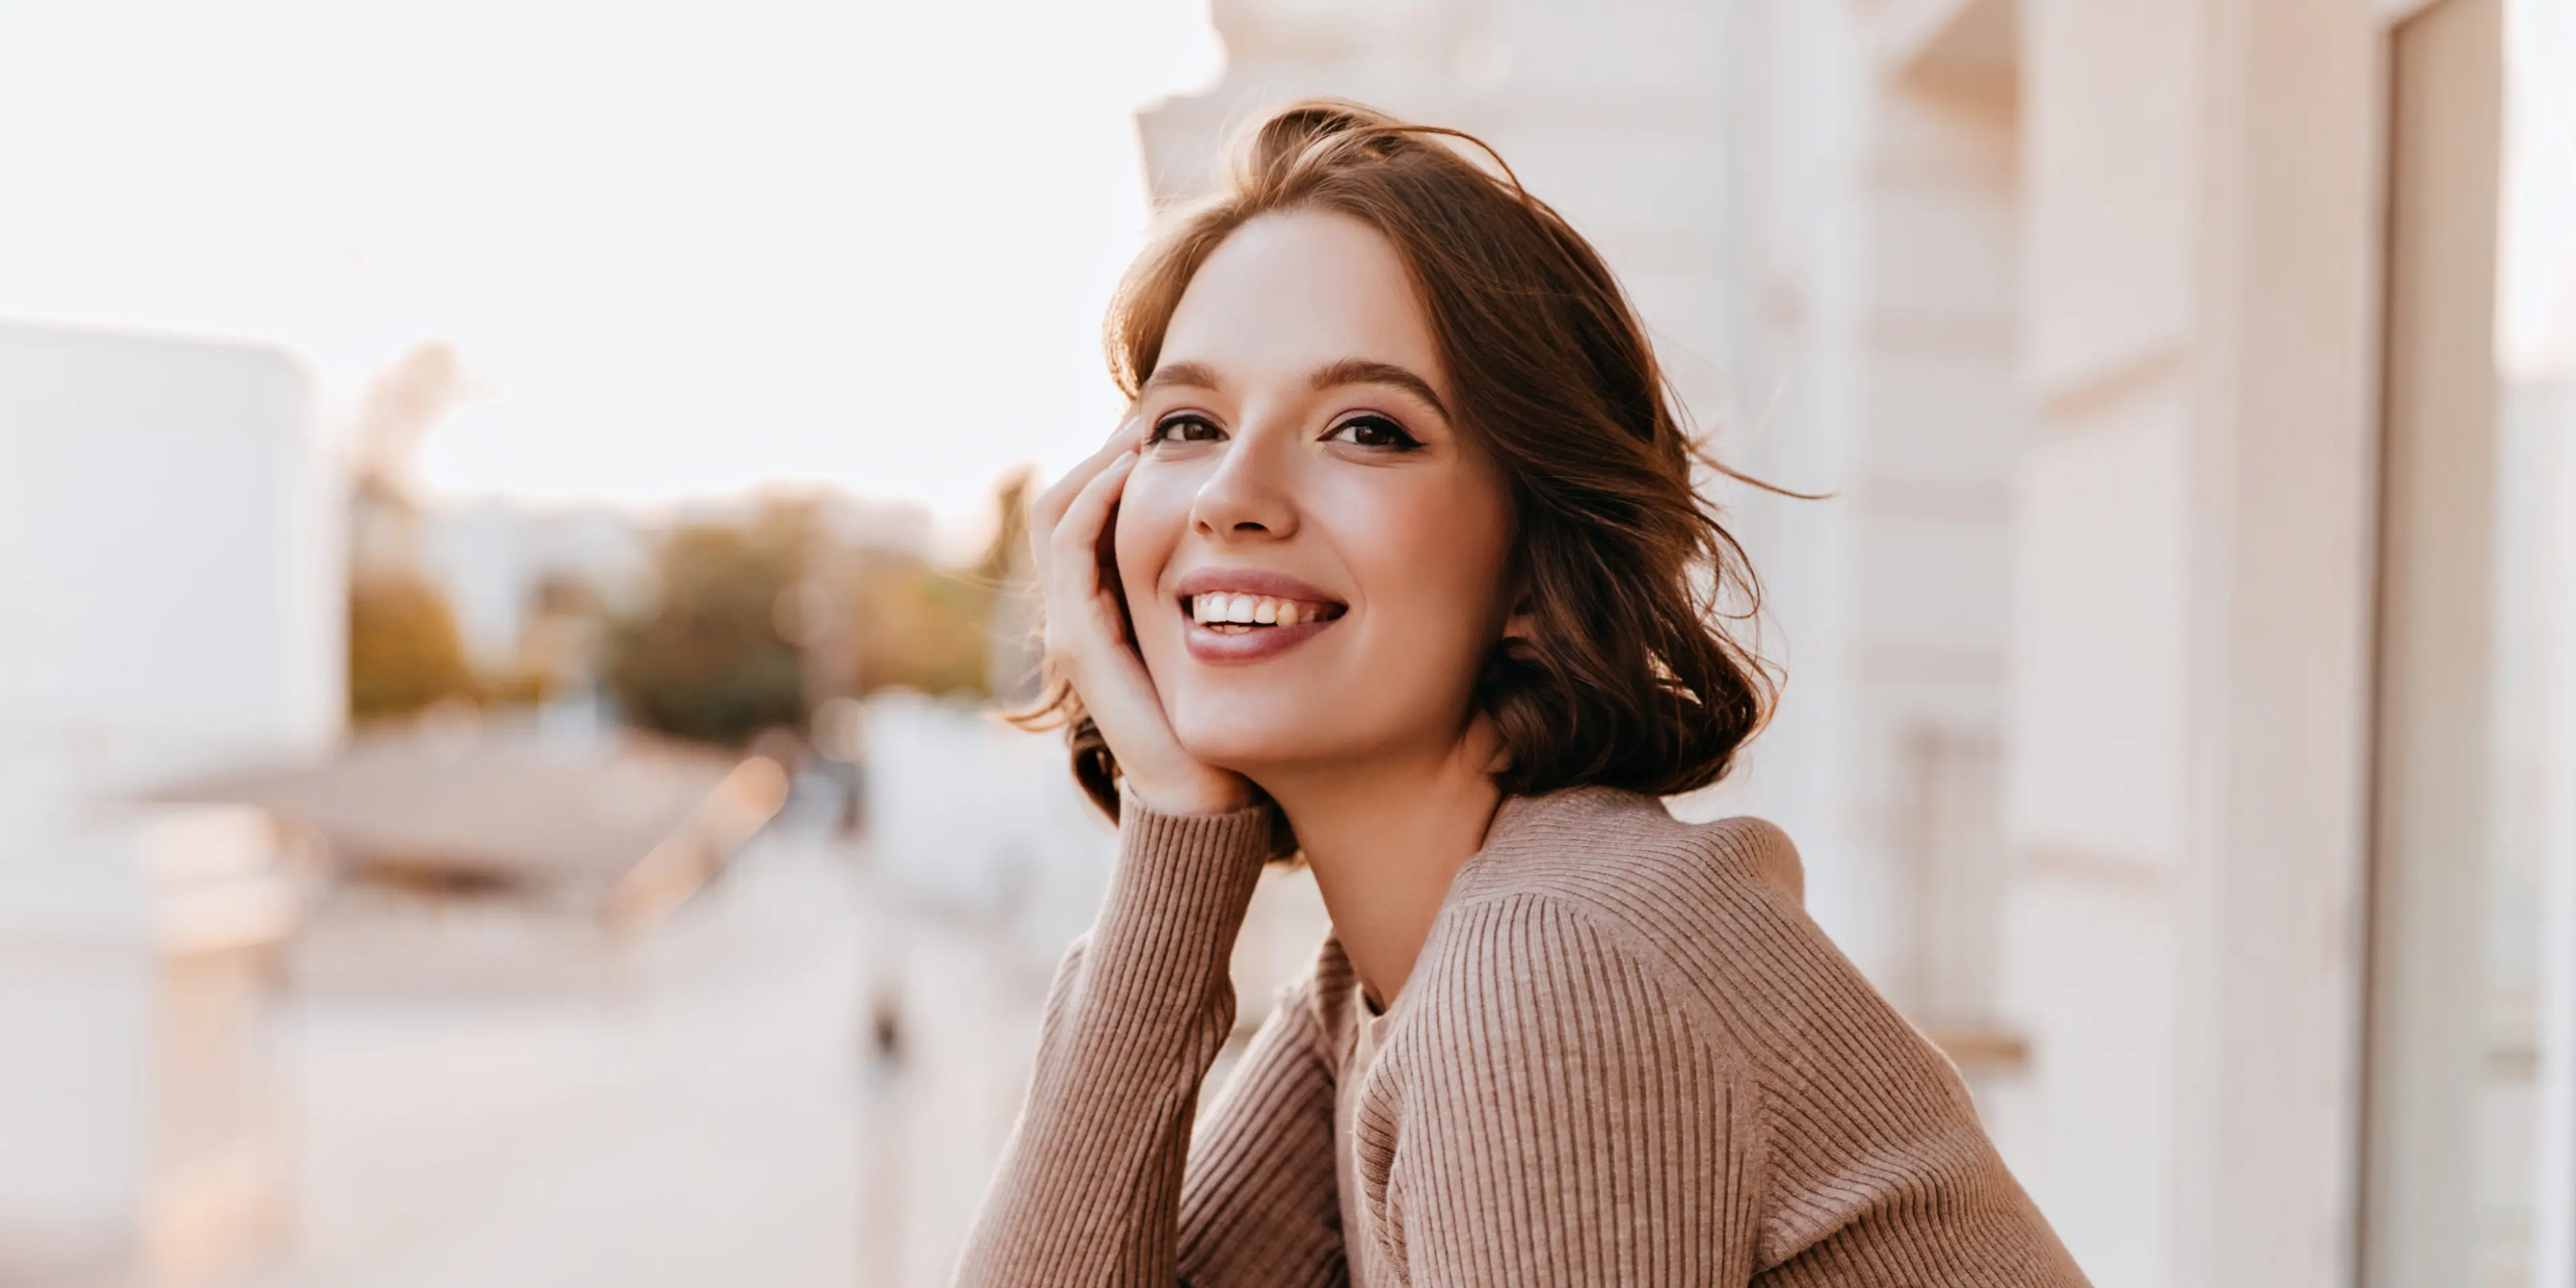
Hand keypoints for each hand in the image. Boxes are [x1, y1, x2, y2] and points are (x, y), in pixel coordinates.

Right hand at [1028, 419, 1253, 815]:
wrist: (1211, 794)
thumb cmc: (1228, 716)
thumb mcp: (1223, 629)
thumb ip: (1224, 582)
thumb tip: (1269, 522)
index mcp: (1107, 607)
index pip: (1088, 509)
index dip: (1119, 460)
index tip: (1170, 423)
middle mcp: (1078, 613)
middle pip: (1064, 501)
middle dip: (1105, 449)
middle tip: (1154, 409)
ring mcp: (1073, 628)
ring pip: (1058, 514)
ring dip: (1097, 462)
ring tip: (1142, 425)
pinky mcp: (1081, 644)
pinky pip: (1072, 549)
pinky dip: (1096, 500)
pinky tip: (1133, 469)